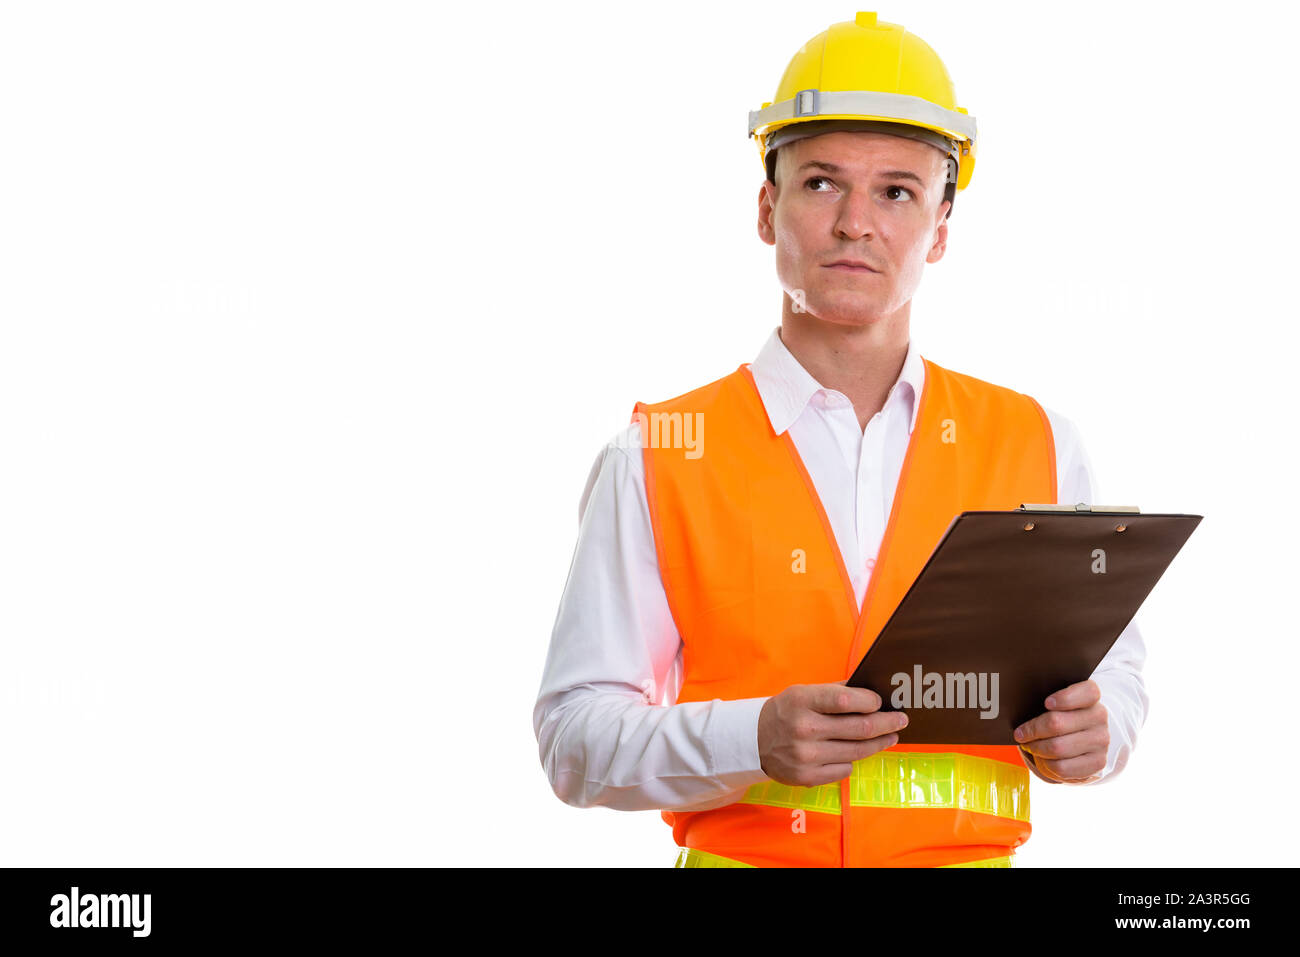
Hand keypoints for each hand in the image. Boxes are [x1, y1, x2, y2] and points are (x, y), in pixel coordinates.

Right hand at [757, 682, 906, 787]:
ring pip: (857, 751)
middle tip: (901, 720)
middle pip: (859, 728)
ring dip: (879, 743)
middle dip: (886, 723)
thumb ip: (835, 692)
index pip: (846, 700)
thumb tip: (871, 691)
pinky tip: (854, 751)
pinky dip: (853, 759)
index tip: (881, 702)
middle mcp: (804, 729)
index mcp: (802, 701)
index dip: (870, 701)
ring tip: (890, 736)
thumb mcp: (802, 693)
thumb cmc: (785, 712)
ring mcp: (806, 756)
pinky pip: (845, 769)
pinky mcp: (807, 777)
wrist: (752, 740)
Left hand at [1013, 679, 1108, 782]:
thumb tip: (1018, 709)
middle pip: (1058, 723)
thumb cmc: (1061, 716)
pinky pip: (1063, 767)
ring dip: (1036, 749)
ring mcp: (1101, 740)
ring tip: (1030, 746)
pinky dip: (1046, 765)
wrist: (1081, 741)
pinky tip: (1043, 759)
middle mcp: (1099, 716)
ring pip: (1057, 748)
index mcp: (1090, 696)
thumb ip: (1044, 702)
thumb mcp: (1055, 703)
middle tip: (1020, 734)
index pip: (1087, 692)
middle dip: (1033, 730)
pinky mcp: (1098, 762)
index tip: (1046, 703)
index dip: (1065, 698)